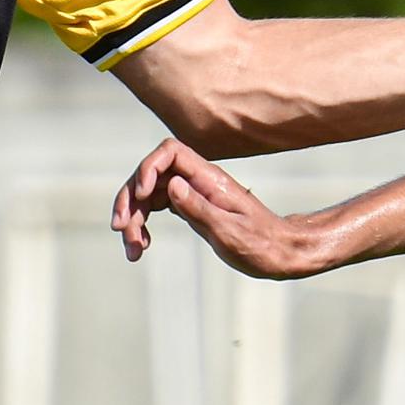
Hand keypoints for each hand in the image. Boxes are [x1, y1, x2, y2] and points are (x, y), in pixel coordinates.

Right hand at [113, 140, 319, 276]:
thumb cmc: (262, 245)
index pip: (171, 152)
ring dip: (133, 217)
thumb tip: (170, 185)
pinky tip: (142, 246)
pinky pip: (157, 207)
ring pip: (150, 193)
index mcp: (210, 179)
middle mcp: (199, 181)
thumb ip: (199, 208)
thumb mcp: (229, 232)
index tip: (140, 196)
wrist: (282, 253)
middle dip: (130, 198)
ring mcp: (194, 192)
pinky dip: (143, 224)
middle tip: (121, 230)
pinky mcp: (191, 206)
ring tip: (131, 249)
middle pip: (151, 174)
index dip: (148, 167)